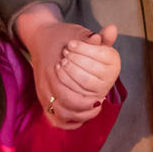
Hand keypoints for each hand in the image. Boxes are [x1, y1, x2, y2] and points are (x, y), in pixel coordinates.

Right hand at [16, 7, 122, 129]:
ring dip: (77, 116)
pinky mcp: (43, 97)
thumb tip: (112, 30)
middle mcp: (46, 82)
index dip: (87, 100)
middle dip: (84, 109)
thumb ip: (95, 37)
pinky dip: (67, 121)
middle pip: (64, 106)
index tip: (101, 97)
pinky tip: (80, 116)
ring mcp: (43, 91)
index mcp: (54, 68)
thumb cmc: (63, 36)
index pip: (69, 94)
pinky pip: (53, 118)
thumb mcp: (78, 33)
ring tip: (92, 110)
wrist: (40, 37)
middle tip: (98, 103)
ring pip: (58, 115)